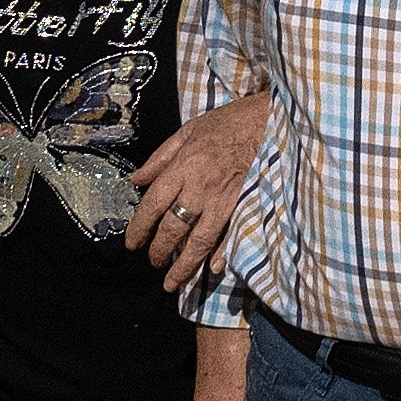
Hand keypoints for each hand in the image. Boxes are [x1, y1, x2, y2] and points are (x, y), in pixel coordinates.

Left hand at [127, 97, 260, 289]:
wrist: (268, 119)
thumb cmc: (227, 123)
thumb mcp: (187, 131)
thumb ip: (160, 157)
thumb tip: (137, 180)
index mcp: (183, 167)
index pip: (153, 204)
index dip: (140, 228)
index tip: (132, 244)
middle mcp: (200, 187)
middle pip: (174, 227)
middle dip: (160, 250)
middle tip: (153, 262)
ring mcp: (224, 198)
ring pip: (200, 239)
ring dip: (185, 264)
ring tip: (173, 281)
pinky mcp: (245, 204)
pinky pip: (231, 234)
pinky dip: (223, 253)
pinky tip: (214, 268)